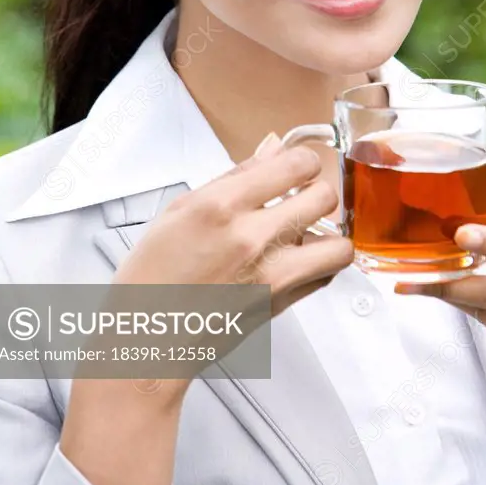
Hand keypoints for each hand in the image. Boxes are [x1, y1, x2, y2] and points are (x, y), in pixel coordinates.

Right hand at [111, 135, 352, 403]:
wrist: (148, 336)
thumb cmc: (154, 276)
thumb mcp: (181, 209)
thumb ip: (236, 176)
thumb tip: (273, 148)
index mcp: (221, 206)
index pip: (295, 164)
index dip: (304, 160)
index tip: (299, 166)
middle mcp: (250, 237)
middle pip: (323, 197)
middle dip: (317, 191)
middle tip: (304, 196)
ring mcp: (270, 274)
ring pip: (338, 243)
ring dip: (328, 233)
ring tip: (308, 231)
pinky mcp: (281, 303)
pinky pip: (325, 276)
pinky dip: (320, 264)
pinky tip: (299, 258)